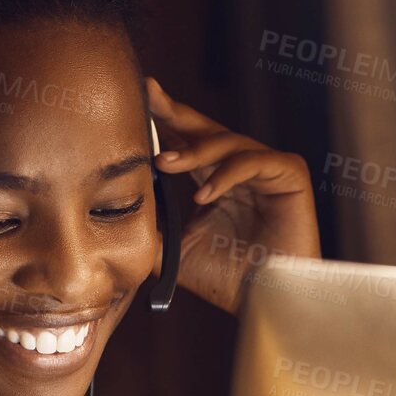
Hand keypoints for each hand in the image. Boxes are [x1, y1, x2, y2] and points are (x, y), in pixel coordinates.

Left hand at [146, 77, 320, 314]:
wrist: (264, 302)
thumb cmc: (225, 279)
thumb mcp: (172, 250)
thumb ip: (147, 226)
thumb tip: (106, 212)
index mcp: (211, 179)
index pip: (182, 141)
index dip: (160, 120)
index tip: (132, 102)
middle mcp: (237, 168)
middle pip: (203, 128)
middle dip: (173, 110)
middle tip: (147, 93)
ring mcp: (265, 169)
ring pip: (227, 142)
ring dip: (193, 150)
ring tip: (163, 162)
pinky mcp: (289, 175)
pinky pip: (255, 160)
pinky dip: (227, 174)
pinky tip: (204, 195)